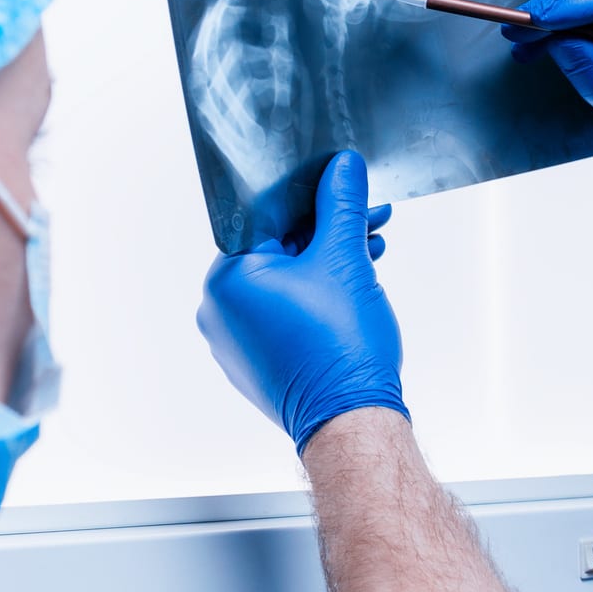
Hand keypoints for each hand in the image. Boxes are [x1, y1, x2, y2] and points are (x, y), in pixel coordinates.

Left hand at [198, 149, 404, 450]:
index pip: (263, 216)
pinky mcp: (259, 361)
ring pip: (286, 278)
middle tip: (366, 211)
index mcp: (226, 280)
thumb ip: (341, 205)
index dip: (307, 193)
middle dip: (327, 227)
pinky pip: (286, 309)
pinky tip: (356, 277)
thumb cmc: (340, 349)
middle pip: (277, 246)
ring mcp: (237, 340)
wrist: (353, 422)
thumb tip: (343, 168)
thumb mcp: (344, 258)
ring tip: (371, 244)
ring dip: (329, 257)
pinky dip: (318, 290)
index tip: (337, 179)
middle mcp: (220, 311)